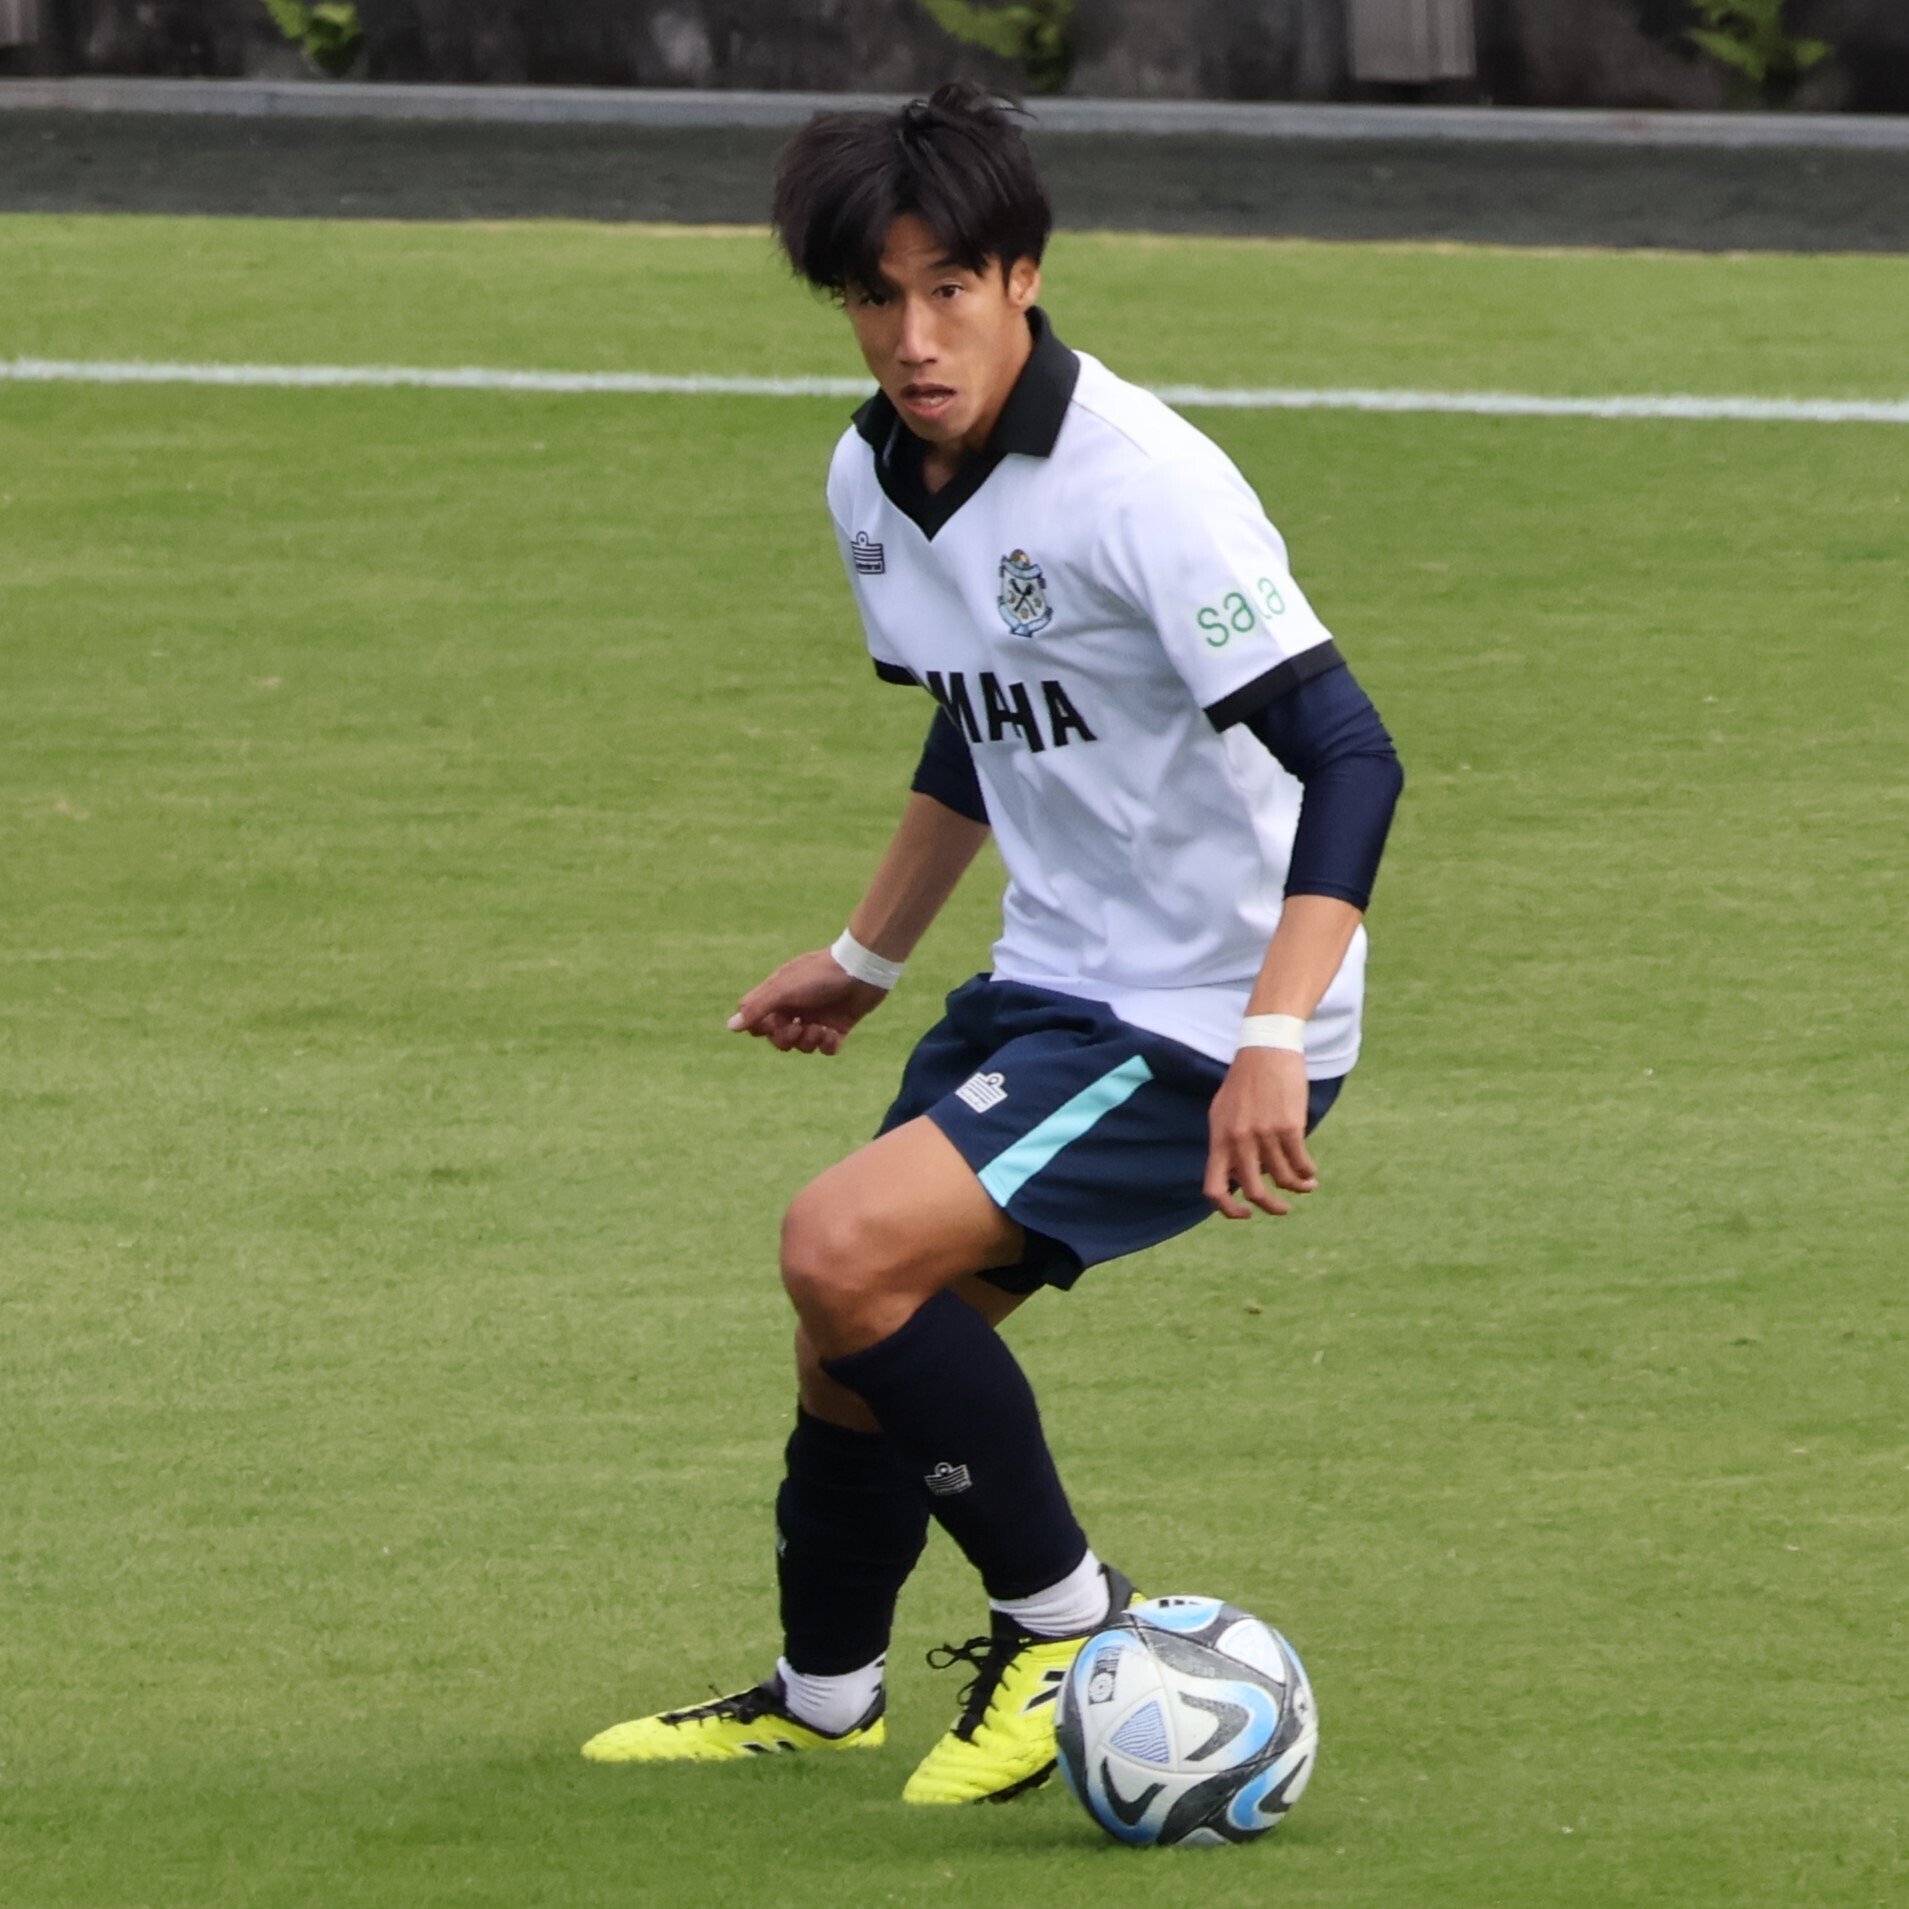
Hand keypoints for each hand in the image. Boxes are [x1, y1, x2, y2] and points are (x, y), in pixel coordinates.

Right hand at [727, 948, 890, 1055]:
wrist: (862, 968)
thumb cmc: (820, 974)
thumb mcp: (784, 990)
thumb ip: (757, 1008)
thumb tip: (730, 1026)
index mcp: (779, 996)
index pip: (758, 1022)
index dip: (761, 1029)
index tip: (770, 1023)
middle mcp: (796, 1008)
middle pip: (779, 1038)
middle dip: (787, 1039)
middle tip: (800, 1028)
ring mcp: (818, 1017)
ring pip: (803, 1045)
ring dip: (810, 1042)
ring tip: (821, 1029)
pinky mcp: (838, 1026)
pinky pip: (827, 1048)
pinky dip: (829, 1045)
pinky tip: (833, 1034)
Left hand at [1204, 1047, 1317, 1219]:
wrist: (1266, 1049)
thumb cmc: (1245, 1081)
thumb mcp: (1223, 1112)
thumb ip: (1226, 1144)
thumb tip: (1235, 1176)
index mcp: (1219, 1138)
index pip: (1213, 1188)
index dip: (1228, 1210)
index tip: (1246, 1213)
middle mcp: (1239, 1140)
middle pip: (1253, 1191)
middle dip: (1271, 1207)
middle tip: (1282, 1209)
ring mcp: (1263, 1134)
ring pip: (1283, 1179)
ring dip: (1298, 1187)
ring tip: (1306, 1185)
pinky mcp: (1288, 1127)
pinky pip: (1300, 1162)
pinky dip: (1308, 1172)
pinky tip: (1311, 1172)